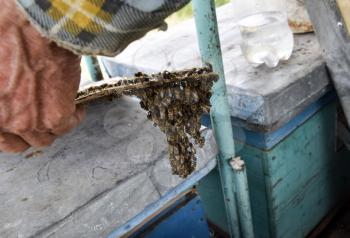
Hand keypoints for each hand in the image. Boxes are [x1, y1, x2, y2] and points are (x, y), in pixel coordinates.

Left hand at [0, 1, 84, 152]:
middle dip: (32, 133)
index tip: (21, 126)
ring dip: (54, 127)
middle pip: (22, 143)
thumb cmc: (7, 40)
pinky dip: (76, 117)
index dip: (12, 133)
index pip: (1, 139)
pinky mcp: (55, 117)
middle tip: (41, 120)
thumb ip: (2, 94)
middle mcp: (4, 123)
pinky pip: (69, 126)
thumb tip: (13, 97)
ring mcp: (29, 123)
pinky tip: (78, 107)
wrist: (33, 30)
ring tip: (62, 113)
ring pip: (45, 139)